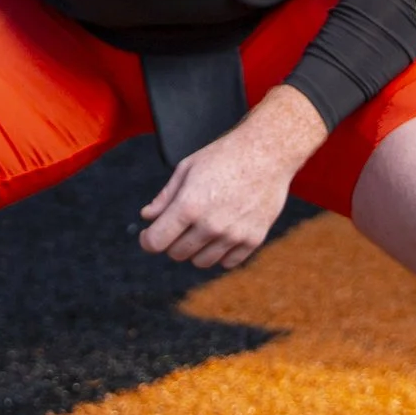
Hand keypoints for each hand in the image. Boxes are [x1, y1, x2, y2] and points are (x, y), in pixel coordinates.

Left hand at [138, 85, 326, 269]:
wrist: (267, 152)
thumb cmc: (224, 156)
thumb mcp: (187, 168)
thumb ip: (165, 197)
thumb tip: (147, 217)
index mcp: (189, 205)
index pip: (156, 242)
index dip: (148, 240)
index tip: (150, 235)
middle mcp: (211, 225)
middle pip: (177, 254)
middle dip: (172, 241)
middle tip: (180, 224)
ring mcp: (234, 235)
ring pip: (201, 262)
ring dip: (195, 249)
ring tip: (201, 228)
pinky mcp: (254, 240)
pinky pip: (227, 262)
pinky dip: (220, 253)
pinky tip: (221, 233)